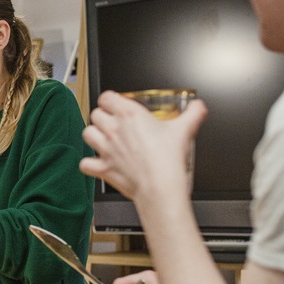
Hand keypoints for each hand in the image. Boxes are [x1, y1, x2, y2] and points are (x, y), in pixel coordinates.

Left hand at [79, 90, 205, 201]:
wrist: (160, 186)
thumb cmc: (169, 159)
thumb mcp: (184, 130)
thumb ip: (193, 114)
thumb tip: (199, 107)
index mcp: (129, 115)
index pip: (106, 97)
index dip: (110, 100)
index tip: (116, 104)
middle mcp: (114, 129)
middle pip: (95, 114)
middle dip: (103, 117)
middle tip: (112, 122)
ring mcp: (105, 149)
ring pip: (87, 133)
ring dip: (93, 135)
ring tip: (103, 138)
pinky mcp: (102, 168)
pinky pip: (84, 163)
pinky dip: (89, 163)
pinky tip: (97, 162)